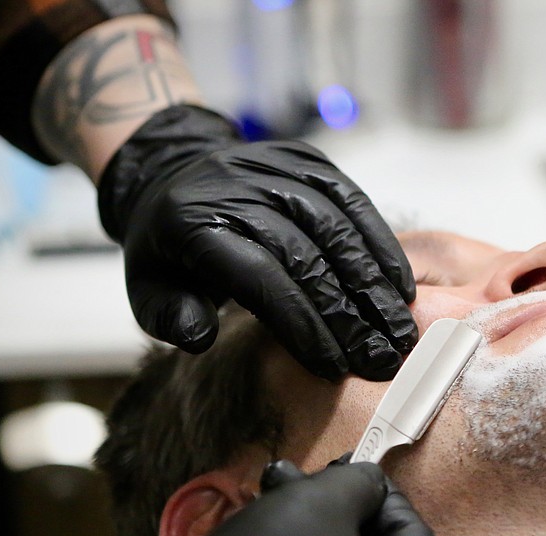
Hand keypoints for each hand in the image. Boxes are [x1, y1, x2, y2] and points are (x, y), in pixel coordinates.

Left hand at [98, 104, 417, 379]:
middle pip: (306, 256)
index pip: (260, 277)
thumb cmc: (170, 247)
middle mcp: (238, 187)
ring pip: (337, 229)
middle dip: (348, 314)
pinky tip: (400, 285)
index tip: (333, 365)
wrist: (174, 172)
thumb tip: (199, 337)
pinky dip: (380, 245)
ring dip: (373, 285)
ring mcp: (277, 168)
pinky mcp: (308, 161)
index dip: (302, 324)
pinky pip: (353, 202)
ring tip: (397, 329)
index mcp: (193, 222)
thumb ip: (170, 318)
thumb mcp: (146, 288)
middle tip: (379, 357)